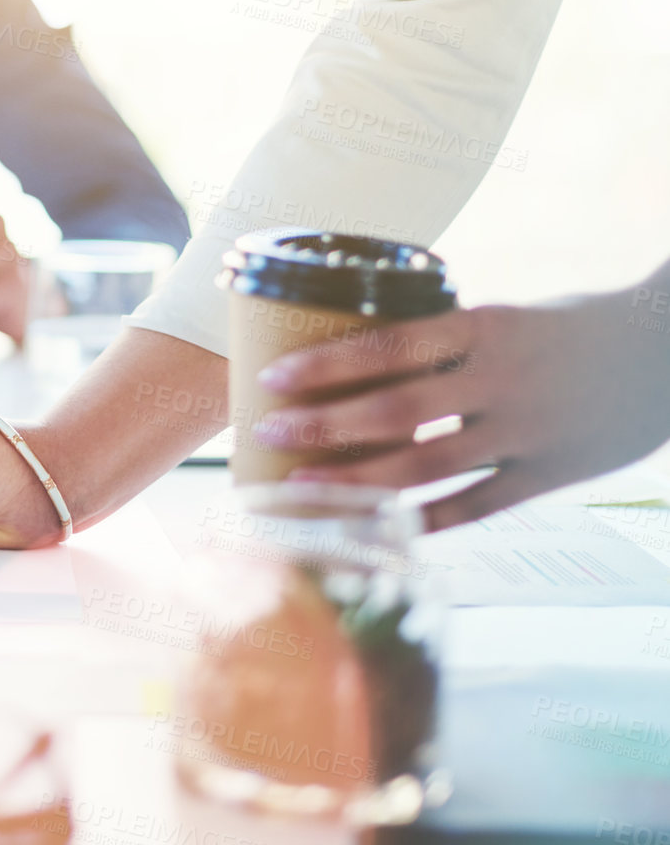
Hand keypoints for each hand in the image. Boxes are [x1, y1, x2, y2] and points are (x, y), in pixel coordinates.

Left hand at [253, 292, 669, 528]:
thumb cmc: (575, 325)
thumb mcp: (509, 314)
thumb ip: (446, 341)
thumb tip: (359, 356)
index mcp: (486, 327)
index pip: (388, 344)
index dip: (326, 365)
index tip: (273, 378)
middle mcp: (502, 380)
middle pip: (396, 411)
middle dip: (324, 426)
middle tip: (267, 434)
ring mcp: (527, 432)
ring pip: (428, 467)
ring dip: (357, 482)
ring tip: (303, 488)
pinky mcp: (551, 474)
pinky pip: (476, 506)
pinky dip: (425, 520)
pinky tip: (377, 530)